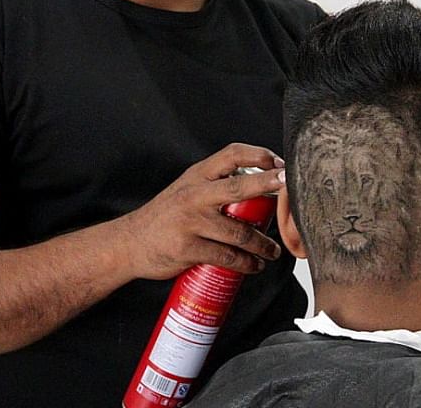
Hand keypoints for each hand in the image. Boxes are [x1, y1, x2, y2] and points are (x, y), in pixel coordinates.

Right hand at [119, 143, 285, 279]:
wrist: (129, 243)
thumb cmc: (165, 216)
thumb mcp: (187, 190)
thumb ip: (216, 186)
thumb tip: (260, 189)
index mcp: (196, 176)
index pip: (231, 154)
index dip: (258, 155)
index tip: (279, 163)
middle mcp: (194, 194)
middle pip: (240, 187)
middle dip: (270, 187)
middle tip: (291, 192)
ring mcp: (191, 222)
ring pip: (239, 231)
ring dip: (263, 243)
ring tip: (273, 251)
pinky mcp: (188, 248)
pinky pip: (227, 256)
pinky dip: (246, 263)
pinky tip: (254, 266)